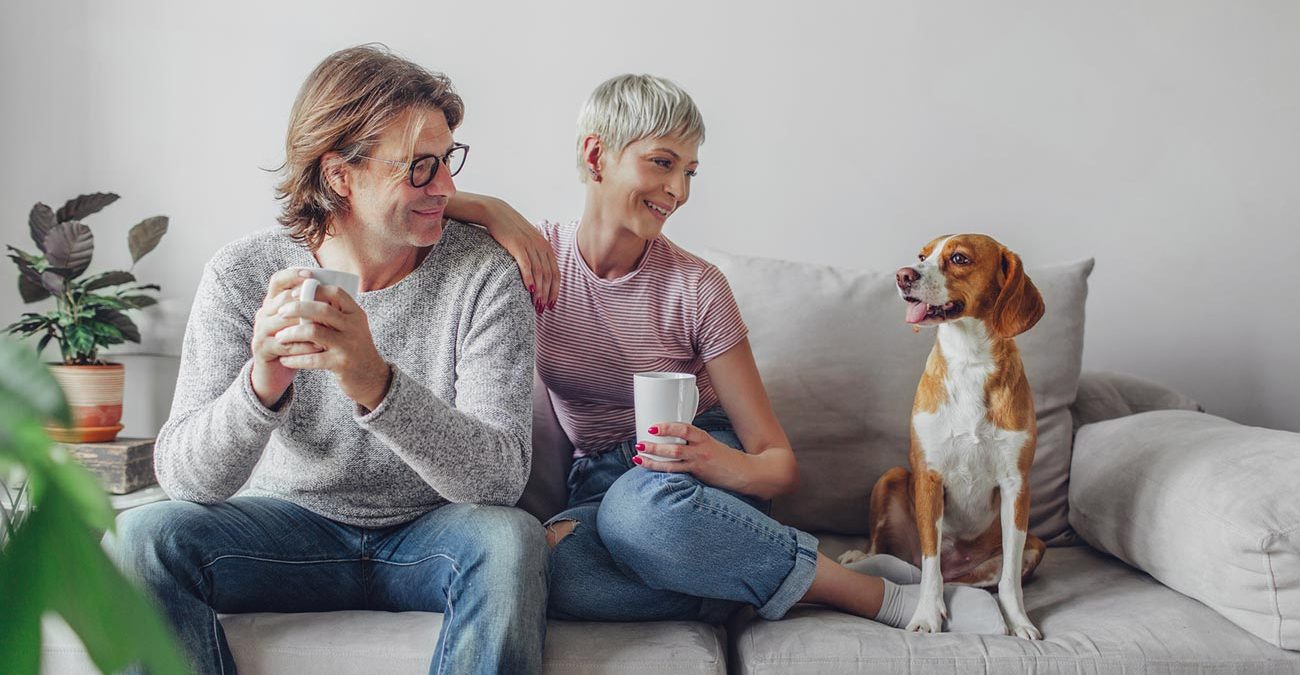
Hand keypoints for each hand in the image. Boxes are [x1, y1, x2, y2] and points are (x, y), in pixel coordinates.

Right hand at [250, 268, 323, 407]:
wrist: (276, 372)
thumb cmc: (295, 343)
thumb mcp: (301, 323)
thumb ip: (311, 307)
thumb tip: (335, 288)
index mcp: (273, 302)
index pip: (277, 280)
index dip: (292, 275)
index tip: (311, 274)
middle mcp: (263, 313)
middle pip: (283, 300)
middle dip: (306, 303)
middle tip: (327, 306)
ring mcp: (260, 331)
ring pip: (285, 323)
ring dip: (307, 326)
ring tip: (328, 329)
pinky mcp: (262, 349)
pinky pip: (285, 345)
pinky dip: (303, 347)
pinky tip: (318, 348)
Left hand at [272, 283, 390, 410]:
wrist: (372, 377)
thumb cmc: (354, 348)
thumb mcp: (351, 326)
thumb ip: (334, 312)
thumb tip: (304, 294)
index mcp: (355, 313)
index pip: (335, 292)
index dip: (313, 289)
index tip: (293, 292)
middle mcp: (354, 327)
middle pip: (322, 310)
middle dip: (297, 308)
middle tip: (280, 312)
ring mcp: (348, 346)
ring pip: (314, 332)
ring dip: (291, 334)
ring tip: (279, 337)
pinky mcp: (341, 364)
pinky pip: (312, 359)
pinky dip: (294, 359)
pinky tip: (284, 359)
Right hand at [479, 198, 558, 313]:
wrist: (496, 213)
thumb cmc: (511, 231)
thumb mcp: (528, 242)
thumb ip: (536, 256)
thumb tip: (539, 276)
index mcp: (546, 247)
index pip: (556, 273)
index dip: (555, 291)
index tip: (552, 305)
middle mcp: (541, 246)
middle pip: (549, 275)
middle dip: (547, 295)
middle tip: (542, 309)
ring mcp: (530, 245)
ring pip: (539, 272)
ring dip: (539, 291)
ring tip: (536, 305)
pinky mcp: (517, 245)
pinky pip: (526, 264)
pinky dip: (529, 278)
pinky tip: (529, 289)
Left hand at [634, 422, 751, 491]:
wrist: (745, 473)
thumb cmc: (726, 458)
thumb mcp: (711, 444)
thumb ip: (693, 441)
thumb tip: (671, 438)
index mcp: (704, 438)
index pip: (685, 428)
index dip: (668, 427)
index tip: (653, 427)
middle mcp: (701, 450)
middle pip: (674, 448)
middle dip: (654, 446)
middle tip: (639, 443)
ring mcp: (699, 464)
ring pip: (672, 463)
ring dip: (653, 461)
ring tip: (638, 458)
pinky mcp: (699, 476)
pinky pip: (678, 473)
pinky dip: (663, 472)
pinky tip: (651, 470)